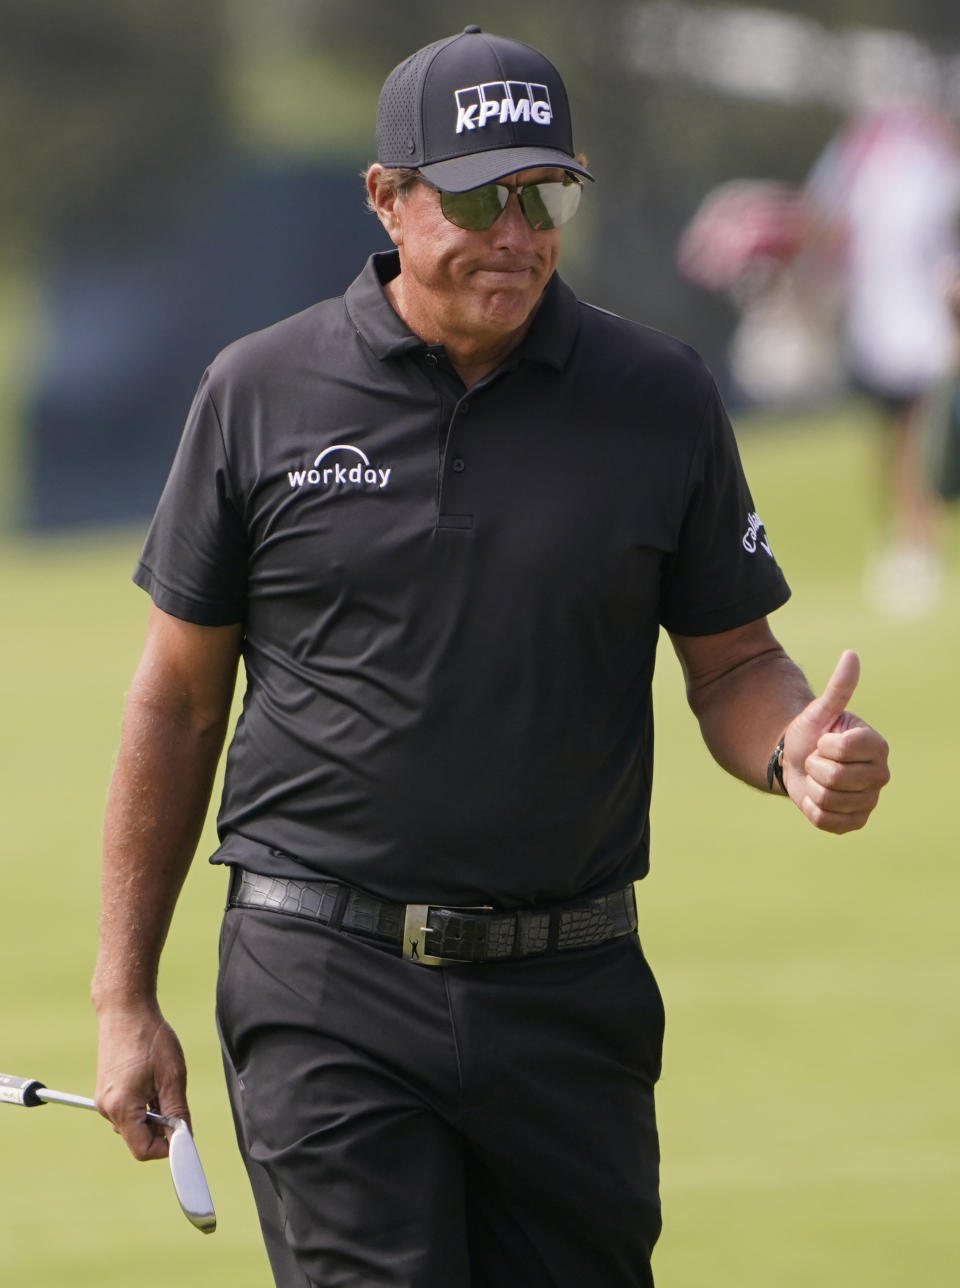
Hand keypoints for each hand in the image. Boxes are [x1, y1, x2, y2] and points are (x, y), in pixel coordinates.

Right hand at [94, 1003, 189, 1160]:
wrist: (126, 1010)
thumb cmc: (150, 1039)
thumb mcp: (173, 1077)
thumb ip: (178, 1113)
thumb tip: (185, 1139)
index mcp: (122, 1108)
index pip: (143, 1150)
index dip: (167, 1148)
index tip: (184, 1134)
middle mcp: (107, 1109)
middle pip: (138, 1139)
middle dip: (160, 1129)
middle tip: (175, 1099)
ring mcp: (103, 1101)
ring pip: (133, 1125)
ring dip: (152, 1115)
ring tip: (162, 1084)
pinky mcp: (105, 1091)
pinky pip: (126, 1111)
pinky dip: (143, 1105)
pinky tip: (152, 1081)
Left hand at [782, 650, 889, 832]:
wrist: (797, 763)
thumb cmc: (812, 734)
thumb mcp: (820, 710)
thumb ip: (838, 687)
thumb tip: (851, 655)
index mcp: (877, 746)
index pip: (843, 750)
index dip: (824, 746)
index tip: (825, 741)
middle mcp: (881, 775)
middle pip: (835, 777)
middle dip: (815, 767)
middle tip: (818, 761)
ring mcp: (870, 801)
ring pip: (828, 799)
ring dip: (813, 787)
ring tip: (818, 778)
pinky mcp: (856, 822)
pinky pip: (826, 820)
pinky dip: (812, 808)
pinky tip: (817, 797)